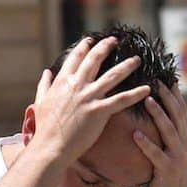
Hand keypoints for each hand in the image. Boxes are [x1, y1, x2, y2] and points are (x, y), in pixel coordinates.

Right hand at [29, 36, 151, 165]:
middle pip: (95, 60)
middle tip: (115, 40)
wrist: (50, 146)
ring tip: (137, 59)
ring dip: (127, 65)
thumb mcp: (40, 102)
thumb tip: (46, 71)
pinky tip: (147, 89)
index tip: (91, 40)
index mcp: (62, 82)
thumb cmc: (45, 128)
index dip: (84, 47)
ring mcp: (89, 97)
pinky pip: (121, 99)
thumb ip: (44, 85)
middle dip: (106, 47)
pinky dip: (135, 94)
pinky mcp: (99, 111)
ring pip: (112, 76)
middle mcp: (77, 85)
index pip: (75, 58)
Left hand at [134, 83, 186, 186]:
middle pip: (177, 114)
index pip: (180, 110)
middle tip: (156, 78)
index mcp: (183, 137)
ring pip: (169, 130)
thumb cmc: (164, 177)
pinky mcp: (167, 170)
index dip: (174, 92)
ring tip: (147, 98)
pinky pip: (156, 154)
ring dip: (158, 113)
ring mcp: (177, 156)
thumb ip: (163, 136)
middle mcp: (183, 143)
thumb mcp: (166, 153)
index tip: (165, 74)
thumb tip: (151, 117)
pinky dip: (146, 143)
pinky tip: (135, 134)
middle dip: (167, 95)